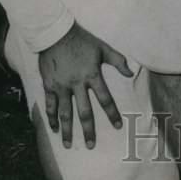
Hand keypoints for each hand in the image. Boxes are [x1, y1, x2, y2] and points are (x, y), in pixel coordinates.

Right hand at [38, 23, 132, 147]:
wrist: (55, 33)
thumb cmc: (82, 40)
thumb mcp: (103, 48)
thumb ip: (118, 61)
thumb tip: (132, 72)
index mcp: (92, 75)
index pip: (105, 99)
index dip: (112, 114)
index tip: (118, 126)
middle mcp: (77, 84)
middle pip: (84, 112)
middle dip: (88, 130)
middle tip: (91, 146)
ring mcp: (61, 86)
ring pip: (65, 113)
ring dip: (67, 130)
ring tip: (68, 145)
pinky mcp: (49, 85)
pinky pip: (50, 105)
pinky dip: (51, 118)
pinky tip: (53, 128)